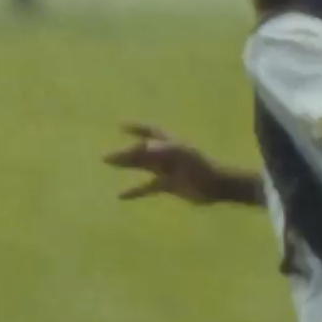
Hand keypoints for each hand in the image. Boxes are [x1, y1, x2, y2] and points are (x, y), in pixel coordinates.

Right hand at [104, 124, 232, 206]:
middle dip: (124, 151)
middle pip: (141, 150)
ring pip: (142, 165)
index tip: (120, 126)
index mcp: (170, 142)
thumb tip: (141, 146)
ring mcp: (166, 169)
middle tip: (105, 155)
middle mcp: (165, 154)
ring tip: (108, 164)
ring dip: (126, 165)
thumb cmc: (200, 166)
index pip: (150, 131)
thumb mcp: (181, 154)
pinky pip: (147, 187)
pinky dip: (134, 191)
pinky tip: (121, 196)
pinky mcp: (167, 185)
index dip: (137, 128)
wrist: (216, 186)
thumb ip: (161, 150)